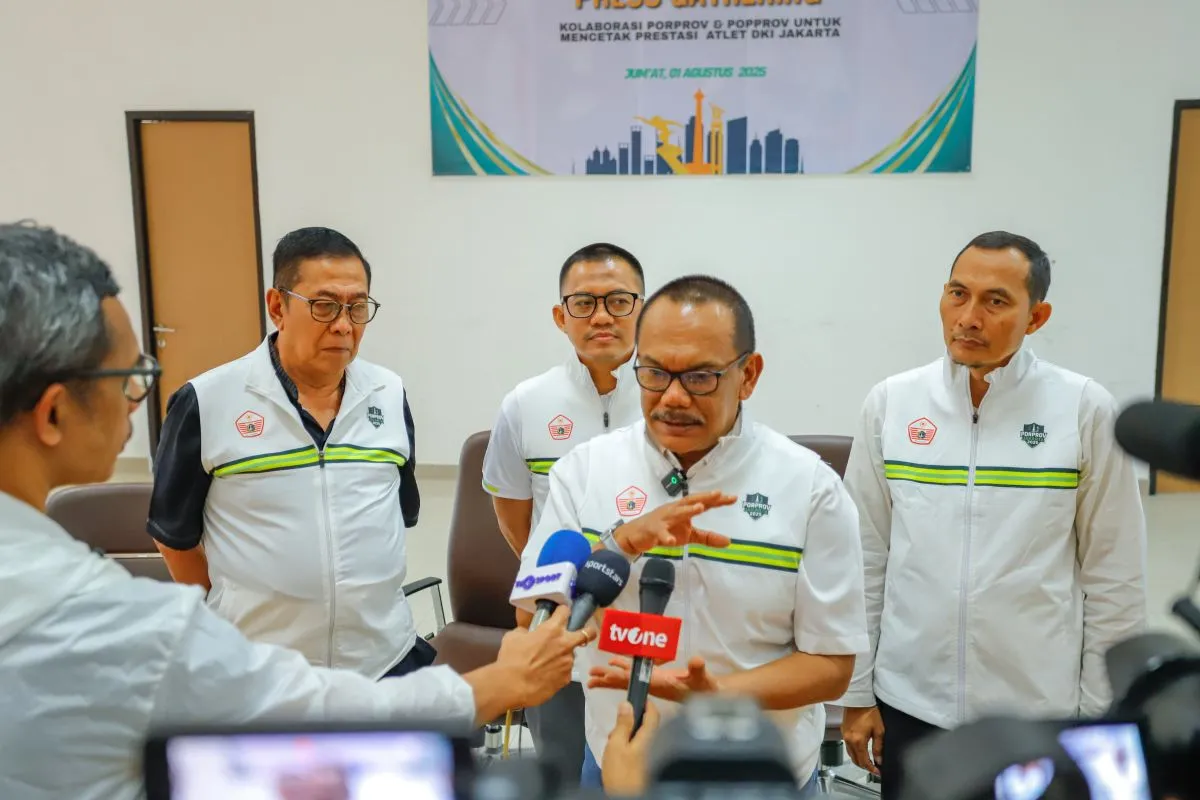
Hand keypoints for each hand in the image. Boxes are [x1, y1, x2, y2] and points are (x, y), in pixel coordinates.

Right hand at [496, 605, 595, 707]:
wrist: (512, 685)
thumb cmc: (511, 659)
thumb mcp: (513, 637)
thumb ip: (525, 632)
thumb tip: (528, 634)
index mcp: (552, 629)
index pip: (565, 611)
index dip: (562, 612)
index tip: (560, 615)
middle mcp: (565, 644)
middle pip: (587, 633)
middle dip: (588, 632)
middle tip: (582, 634)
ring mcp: (568, 662)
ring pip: (571, 655)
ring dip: (563, 656)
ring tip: (547, 664)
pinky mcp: (567, 678)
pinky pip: (565, 671)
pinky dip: (558, 672)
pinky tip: (545, 676)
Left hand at [588, 655, 718, 703]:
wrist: (708, 697)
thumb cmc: (704, 688)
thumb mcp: (703, 678)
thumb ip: (698, 669)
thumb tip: (696, 659)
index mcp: (660, 683)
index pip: (636, 679)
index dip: (621, 675)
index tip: (606, 674)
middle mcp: (652, 685)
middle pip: (625, 682)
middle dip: (608, 678)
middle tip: (590, 676)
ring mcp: (652, 683)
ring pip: (627, 680)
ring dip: (610, 676)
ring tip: (593, 675)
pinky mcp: (655, 680)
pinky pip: (634, 676)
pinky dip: (622, 670)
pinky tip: (614, 663)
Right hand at [602, 700, 660, 796]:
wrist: (626, 797)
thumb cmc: (621, 772)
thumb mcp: (616, 744)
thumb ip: (622, 724)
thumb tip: (626, 704)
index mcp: (648, 736)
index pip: (654, 713)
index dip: (647, 703)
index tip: (636, 698)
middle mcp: (653, 743)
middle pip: (647, 723)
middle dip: (632, 719)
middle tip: (618, 724)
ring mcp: (650, 754)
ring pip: (641, 735)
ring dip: (628, 733)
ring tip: (613, 740)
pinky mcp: (644, 763)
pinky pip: (638, 746)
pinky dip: (628, 744)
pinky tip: (617, 753)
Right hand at [614, 491, 736, 555]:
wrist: (637, 535)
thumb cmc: (665, 530)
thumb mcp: (689, 536)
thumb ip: (707, 537)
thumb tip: (729, 542)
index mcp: (684, 509)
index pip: (703, 503)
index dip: (717, 500)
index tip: (733, 498)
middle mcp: (675, 509)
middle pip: (691, 501)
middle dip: (704, 497)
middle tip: (718, 494)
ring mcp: (663, 518)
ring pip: (676, 512)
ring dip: (688, 510)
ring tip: (700, 508)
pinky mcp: (653, 529)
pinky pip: (660, 532)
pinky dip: (666, 535)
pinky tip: (672, 540)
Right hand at [841, 705, 883, 775]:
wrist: (858, 700)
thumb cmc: (871, 713)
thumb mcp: (879, 731)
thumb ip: (878, 747)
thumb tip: (879, 760)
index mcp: (858, 741)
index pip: (864, 761)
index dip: (871, 768)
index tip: (878, 772)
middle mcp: (849, 741)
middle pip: (855, 760)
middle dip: (865, 766)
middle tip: (874, 769)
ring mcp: (844, 736)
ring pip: (850, 755)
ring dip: (859, 761)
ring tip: (868, 762)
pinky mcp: (843, 732)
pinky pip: (848, 748)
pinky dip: (854, 753)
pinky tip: (861, 752)